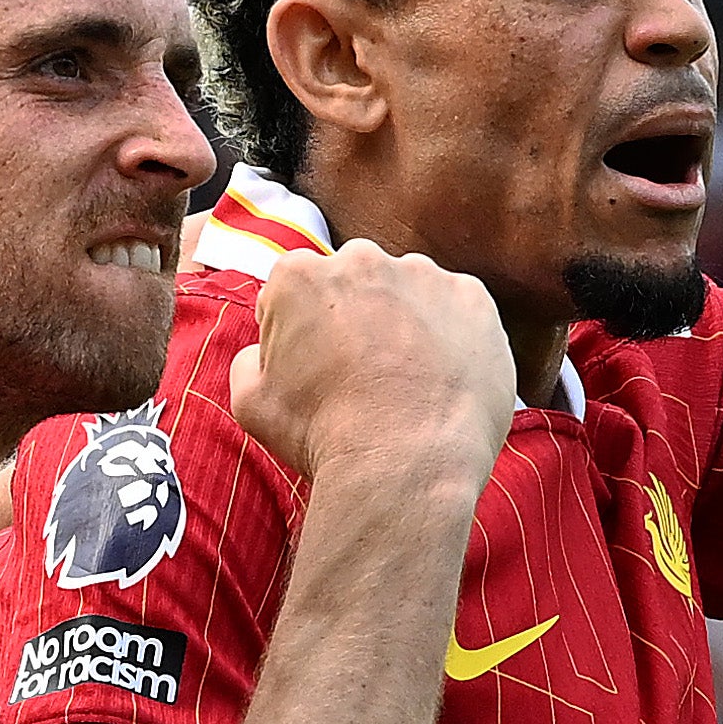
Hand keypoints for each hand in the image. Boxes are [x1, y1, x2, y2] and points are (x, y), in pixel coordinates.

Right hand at [227, 232, 512, 487]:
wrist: (404, 464)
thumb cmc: (323, 436)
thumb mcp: (251, 405)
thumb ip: (249, 362)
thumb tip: (262, 353)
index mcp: (300, 275)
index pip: (295, 290)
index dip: (301, 332)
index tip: (314, 367)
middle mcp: (362, 259)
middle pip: (354, 283)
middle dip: (355, 317)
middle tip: (363, 375)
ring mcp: (424, 275)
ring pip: (409, 292)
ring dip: (405, 323)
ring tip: (408, 384)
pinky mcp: (472, 298)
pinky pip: (458, 310)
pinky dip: (452, 336)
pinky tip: (441, 380)